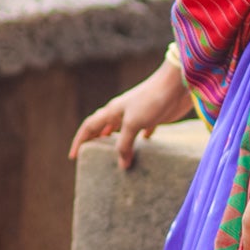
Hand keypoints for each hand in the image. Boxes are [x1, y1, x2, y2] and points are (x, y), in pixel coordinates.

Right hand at [69, 60, 190, 169]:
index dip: (80, 141)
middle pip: (103, 127)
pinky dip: (140, 139)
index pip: (89, 126)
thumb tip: (122, 165)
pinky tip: (145, 146)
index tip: (73, 157)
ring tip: (115, 155)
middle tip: (90, 157)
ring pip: (121, 129)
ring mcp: (138, 113)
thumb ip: (125, 144)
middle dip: (95, 141)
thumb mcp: (133, 123)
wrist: (176, 84)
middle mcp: (122, 111)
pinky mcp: (153, 117)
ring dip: (116, 141)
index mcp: (112, 111)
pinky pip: (143, 129)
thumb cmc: (151, 100)